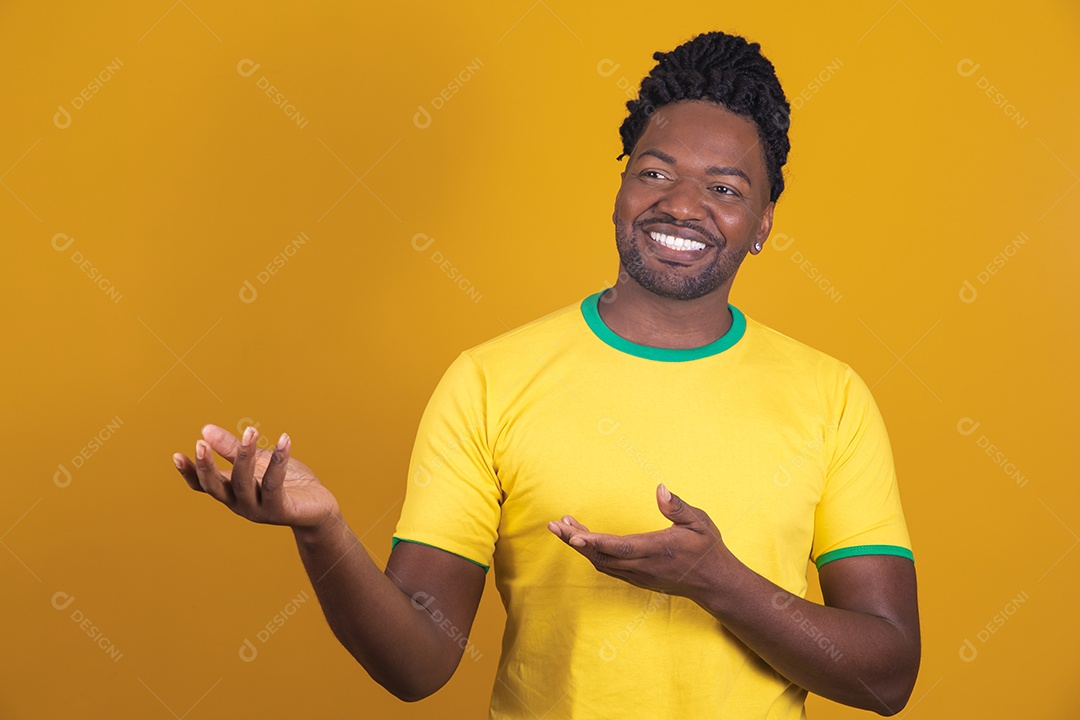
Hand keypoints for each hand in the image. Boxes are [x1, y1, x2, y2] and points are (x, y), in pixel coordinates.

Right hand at [172, 423, 339, 530]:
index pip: (204, 486)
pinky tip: (284, 440)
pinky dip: (279, 461)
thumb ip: (232, 449)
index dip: (189, 473)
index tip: (176, 455)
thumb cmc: (288, 484)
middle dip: (207, 467)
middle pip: (217, 488)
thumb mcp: (258, 461)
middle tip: (201, 444)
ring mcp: (259, 509)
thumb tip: (205, 430)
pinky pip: (275, 485)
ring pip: (244, 484)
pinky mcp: (280, 510)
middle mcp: (241, 503)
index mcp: (232, 492)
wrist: (318, 509)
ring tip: (250, 431)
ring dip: (245, 456)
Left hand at [547, 484, 731, 601]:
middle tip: (554, 526)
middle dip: (575, 542)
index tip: (573, 535)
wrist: (715, 584)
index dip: (595, 542)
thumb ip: (678, 507)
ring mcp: (638, 575)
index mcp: (657, 550)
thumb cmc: (707, 549)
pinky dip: (591, 553)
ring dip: (581, 546)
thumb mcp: (700, 523)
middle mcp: (643, 566)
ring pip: (601, 563)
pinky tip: (582, 540)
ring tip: (563, 527)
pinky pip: (607, 567)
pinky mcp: (637, 579)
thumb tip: (660, 488)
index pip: (620, 548)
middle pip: (601, 556)